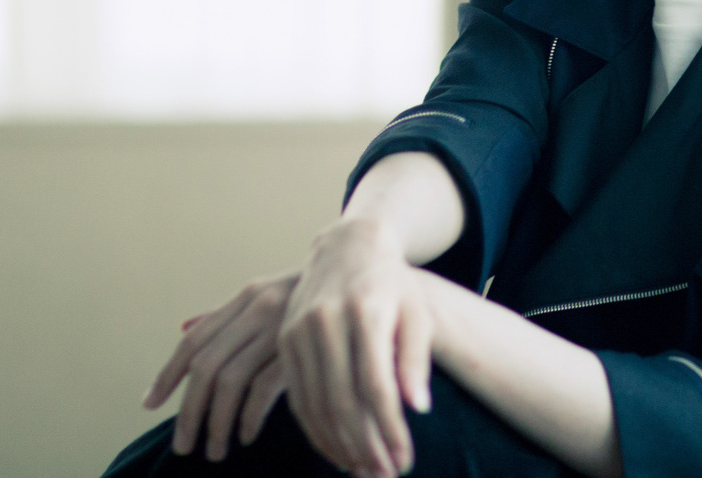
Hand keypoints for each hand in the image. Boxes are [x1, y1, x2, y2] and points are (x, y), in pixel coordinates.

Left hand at [142, 272, 299, 461]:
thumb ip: (226, 315)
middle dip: (189, 410)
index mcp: (248, 297)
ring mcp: (282, 327)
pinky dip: (250, 417)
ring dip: (217, 423)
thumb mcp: (268, 294)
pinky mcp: (306, 349)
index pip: (196, 339)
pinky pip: (265, 388)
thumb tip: (182, 328)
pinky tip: (247, 435)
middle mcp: (260, 307)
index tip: (150, 404)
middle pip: (206, 365)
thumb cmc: (316, 291)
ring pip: (231, 381)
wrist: (369, 267)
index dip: (169, 373)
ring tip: (215, 451)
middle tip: (183, 445)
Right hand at [277, 217, 435, 477]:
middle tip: (382, 476)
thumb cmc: (393, 285)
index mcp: (365, 311)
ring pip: (314, 403)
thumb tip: (416, 409)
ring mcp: (299, 329)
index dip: (389, 430)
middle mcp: (326, 320)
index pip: (376, 386)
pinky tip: (335, 450)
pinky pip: (296, 395)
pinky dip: (314, 429)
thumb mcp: (416, 313)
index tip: (404, 461)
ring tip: (362, 472)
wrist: (351, 247)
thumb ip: (415, 360)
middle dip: (364, 447)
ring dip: (338, 446)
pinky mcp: (285, 340)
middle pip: (342, 400)